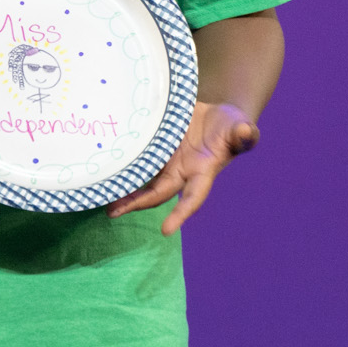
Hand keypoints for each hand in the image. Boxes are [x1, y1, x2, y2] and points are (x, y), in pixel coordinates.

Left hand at [108, 102, 259, 232]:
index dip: (180, 214)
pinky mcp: (157, 146)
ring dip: (124, 190)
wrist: (219, 116)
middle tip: (112, 213)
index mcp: (203, 172)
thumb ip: (242, 134)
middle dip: (136, 203)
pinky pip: (138, 157)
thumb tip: (246, 133)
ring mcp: (167, 161)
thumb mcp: (240, 128)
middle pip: (157, 193)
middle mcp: (182, 171)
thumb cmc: (233, 127)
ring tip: (101, 197)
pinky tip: (105, 170)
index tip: (166, 230)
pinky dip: (124, 165)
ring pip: (143, 179)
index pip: (192, 197)